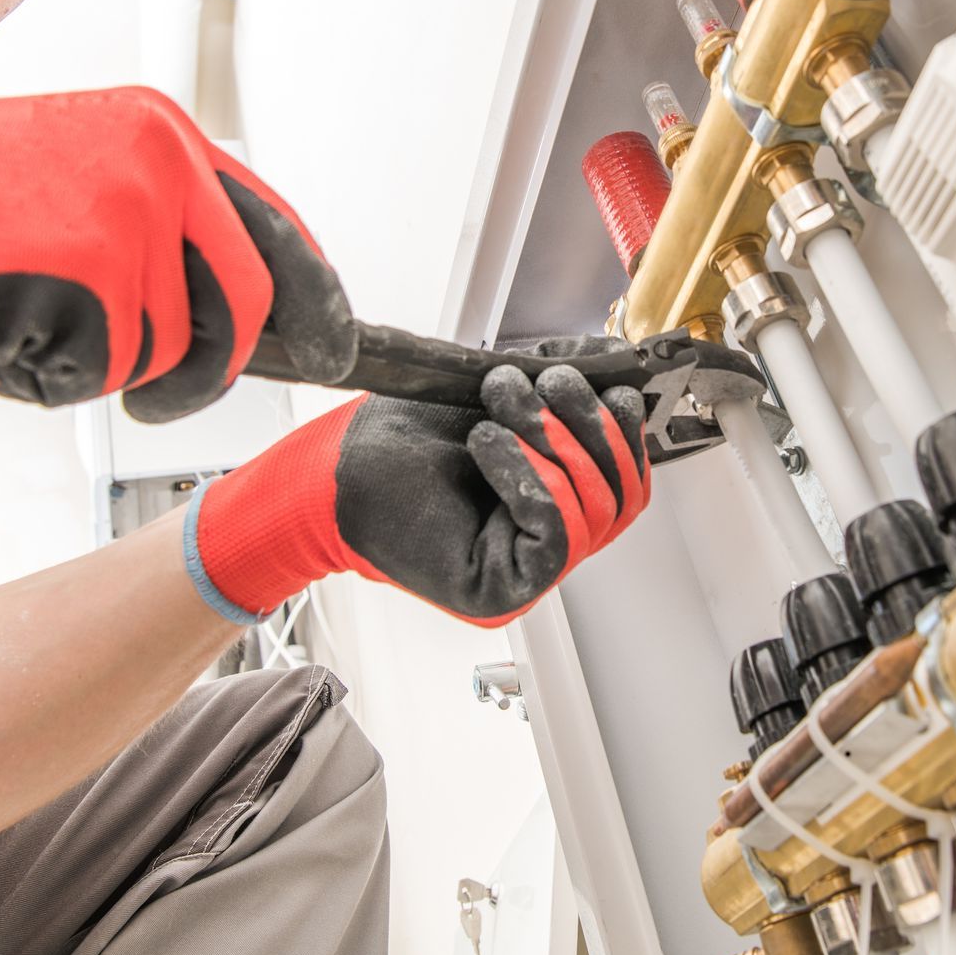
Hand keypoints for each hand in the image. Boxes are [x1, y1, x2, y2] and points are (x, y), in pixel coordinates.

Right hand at [0, 69, 354, 419]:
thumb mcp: (73, 173)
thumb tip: (244, 306)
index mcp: (163, 133)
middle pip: (245, 308)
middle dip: (212, 371)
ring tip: (21, 313)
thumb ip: (159, 220)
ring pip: (165, 352)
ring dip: (99, 368)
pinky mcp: (85, 277)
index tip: (335, 345)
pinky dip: (45, 379)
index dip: (312, 297)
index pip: (276, 227)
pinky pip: (98, 375)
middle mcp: (160, 166)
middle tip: (167, 400)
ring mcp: (125, 218)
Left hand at [184, 338, 652, 625]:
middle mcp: (543, 545)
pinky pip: (553, 535)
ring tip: (502, 404)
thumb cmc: (395, 444)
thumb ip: (549, 388)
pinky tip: (486, 443)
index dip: (626, 433)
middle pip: (620, 499)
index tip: (611, 384)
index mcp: (548, 505)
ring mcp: (524, 573)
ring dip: (554, 444)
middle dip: (588, 427)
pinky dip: (529, 477)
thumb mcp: (489, 400)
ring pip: (593, 515)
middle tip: (544, 383)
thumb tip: (610, 361)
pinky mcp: (499, 592)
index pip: (623, 482)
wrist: (329, 472)